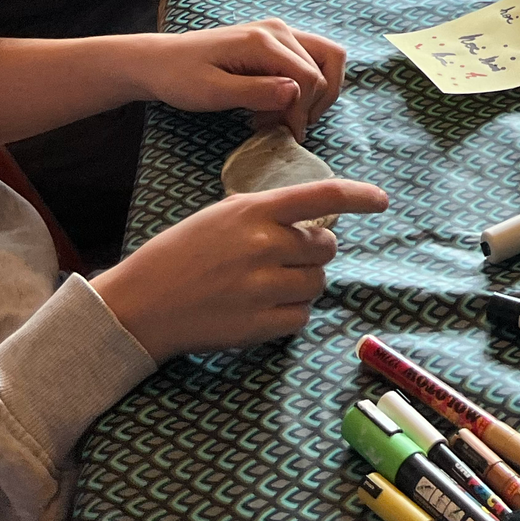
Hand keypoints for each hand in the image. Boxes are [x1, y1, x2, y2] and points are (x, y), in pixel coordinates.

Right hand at [94, 177, 387, 360]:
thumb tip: (312, 221)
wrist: (138, 304)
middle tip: (283, 259)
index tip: (381, 201)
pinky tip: (261, 309)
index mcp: (253, 211)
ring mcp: (262, 287)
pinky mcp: (258, 324)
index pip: (323, 196)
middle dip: (313, 253)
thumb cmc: (177, 255)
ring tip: (266, 285)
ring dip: (302, 284)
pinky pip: (301, 318)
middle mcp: (263, 245)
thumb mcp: (220, 216)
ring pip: (316, 284)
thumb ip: (265, 214)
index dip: (359, 196)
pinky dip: (289, 315)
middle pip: (324, 249)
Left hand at [127, 22, 346, 141]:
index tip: (285, 136)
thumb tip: (296, 92)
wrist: (159, 62)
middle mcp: (278, 29)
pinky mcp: (276, 40)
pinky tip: (277, 106)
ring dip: (317, 92)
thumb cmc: (180, 79)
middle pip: (328, 63)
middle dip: (314, 102)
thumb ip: (255, 92)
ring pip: (327, 58)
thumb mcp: (211, 93)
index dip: (302, 112)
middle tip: (285, 127)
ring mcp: (279, 31)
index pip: (308, 77)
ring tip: (285, 117)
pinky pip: (310, 60)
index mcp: (263, 40)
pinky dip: (306, 86)